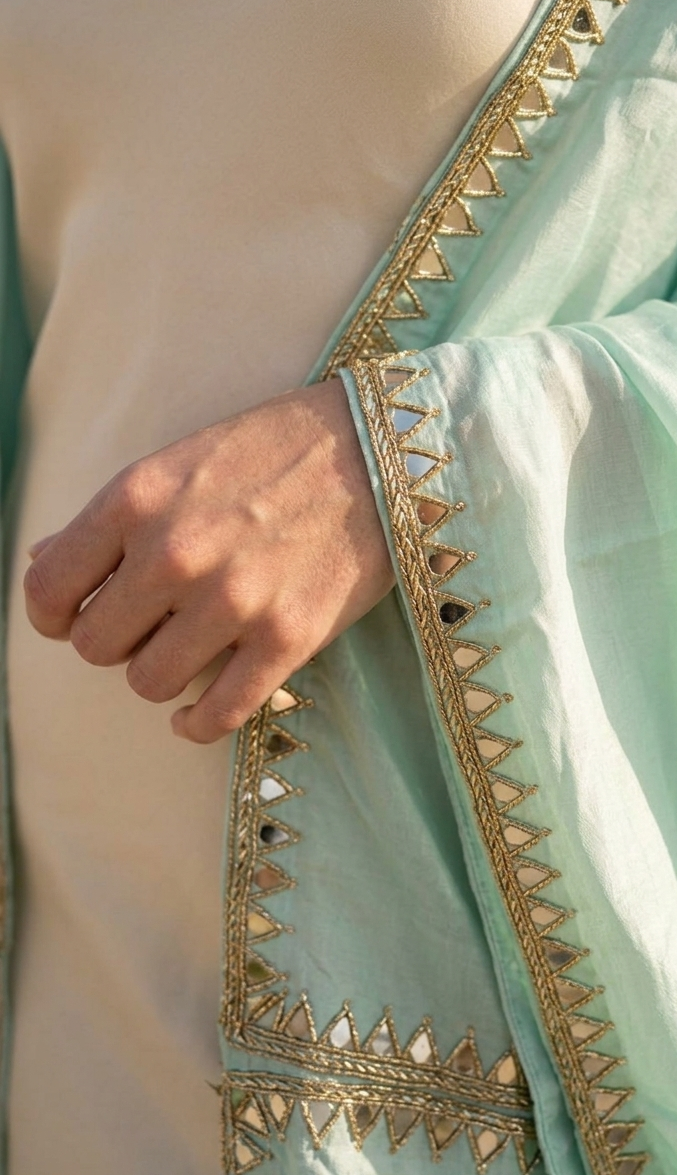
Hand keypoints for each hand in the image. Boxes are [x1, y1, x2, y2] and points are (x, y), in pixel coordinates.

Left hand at [24, 379, 393, 741]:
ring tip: (185, 651)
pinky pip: (216, 715)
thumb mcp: (177, 462)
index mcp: (135, 500)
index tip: (73, 619)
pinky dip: (196, 724)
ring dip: (160, 675)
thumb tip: (43, 560)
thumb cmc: (272, 451)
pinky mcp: (286, 639)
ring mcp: (232, 600)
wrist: (375, 450)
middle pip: (96, 647)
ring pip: (149, 684)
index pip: (48, 590)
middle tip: (147, 625)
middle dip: (116, 642)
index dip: (53, 616)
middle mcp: (176, 553)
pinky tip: (195, 714)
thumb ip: (111, 518)